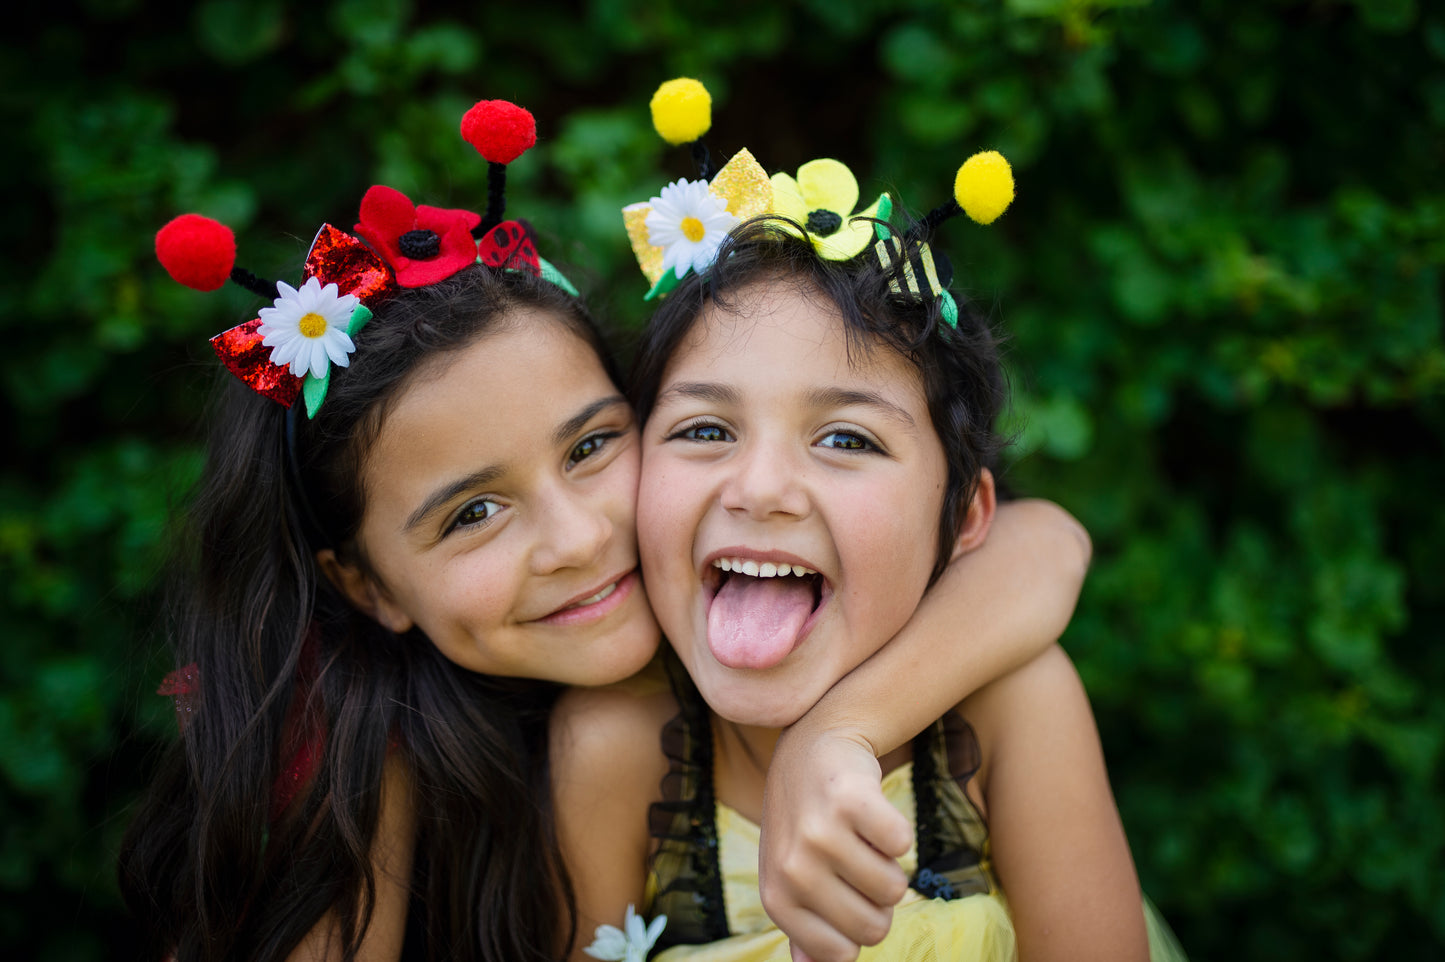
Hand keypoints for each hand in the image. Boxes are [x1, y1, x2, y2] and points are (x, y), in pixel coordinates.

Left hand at [759, 726, 911, 961]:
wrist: (811, 749)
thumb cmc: (805, 822)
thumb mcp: (790, 876)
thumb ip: (804, 928)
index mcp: (777, 898)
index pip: (844, 955)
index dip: (857, 926)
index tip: (845, 893)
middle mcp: (792, 869)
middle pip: (875, 927)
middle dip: (878, 899)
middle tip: (856, 860)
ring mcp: (819, 832)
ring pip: (895, 889)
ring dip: (889, 863)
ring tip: (860, 834)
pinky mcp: (849, 798)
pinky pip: (902, 842)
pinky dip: (897, 828)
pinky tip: (870, 810)